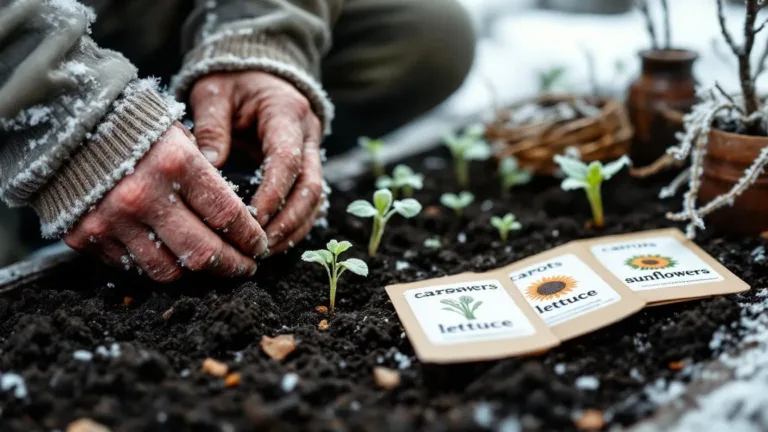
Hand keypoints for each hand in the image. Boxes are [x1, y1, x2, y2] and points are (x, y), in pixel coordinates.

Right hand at [63, 123, 267, 281]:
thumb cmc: (134, 127)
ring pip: (168, 271)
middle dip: (233, 266)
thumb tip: (237, 219)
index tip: (259, 245)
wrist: (64, 124)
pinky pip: (134, 267)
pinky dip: (158, 267)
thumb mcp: (178, 137)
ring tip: (212, 268)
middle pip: (203, 253)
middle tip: (246, 267)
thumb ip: (206, 178)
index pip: (227, 216)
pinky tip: (174, 259)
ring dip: (197, 275)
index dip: (250, 237)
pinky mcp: (89, 238)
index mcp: (176, 164)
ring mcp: (113, 221)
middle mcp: (145, 196)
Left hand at [189, 71, 324, 253]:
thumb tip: (206, 169)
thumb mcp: (214, 94)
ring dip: (294, 229)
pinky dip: (295, 224)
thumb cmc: (231, 81)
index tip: (251, 221)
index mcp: (287, 113)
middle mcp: (308, 134)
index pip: (287, 161)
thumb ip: (211, 128)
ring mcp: (312, 152)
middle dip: (287, 222)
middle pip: (311, 187)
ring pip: (317, 200)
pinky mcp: (308, 166)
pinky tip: (274, 241)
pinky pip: (311, 202)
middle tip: (258, 246)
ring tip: (265, 251)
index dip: (272, 194)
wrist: (256, 73)